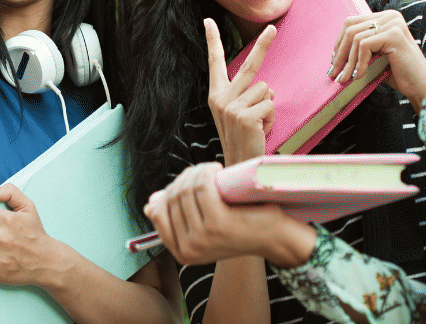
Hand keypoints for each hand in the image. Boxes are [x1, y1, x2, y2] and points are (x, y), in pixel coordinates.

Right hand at [142, 163, 315, 267]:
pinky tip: (218, 171)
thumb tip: (150, 205)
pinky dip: (208, 172)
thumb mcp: (204, 227)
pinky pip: (202, 187)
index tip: (186, 182)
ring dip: (198, 172)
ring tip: (212, 171)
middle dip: (186, 178)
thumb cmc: (240, 225)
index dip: (169, 191)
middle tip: (203, 172)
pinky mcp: (217, 224)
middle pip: (172, 198)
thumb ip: (177, 218)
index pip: (158, 213)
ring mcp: (202, 238)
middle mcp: (188, 249)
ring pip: (187, 190)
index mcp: (182, 253)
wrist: (276, 236)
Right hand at [204, 19, 275, 164]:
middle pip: (248, 65)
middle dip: (263, 44)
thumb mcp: (239, 114)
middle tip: (274, 28)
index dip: (212, 41)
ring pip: (266, 89)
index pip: (214, 63)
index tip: (208, 21)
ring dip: (269, 107)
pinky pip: (270, 103)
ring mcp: (231, 106)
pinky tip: (261, 130)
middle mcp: (221, 98)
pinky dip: (271, 117)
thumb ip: (248, 95)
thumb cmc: (243, 140)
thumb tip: (268, 87)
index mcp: (216, 95)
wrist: (238, 167)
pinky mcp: (245, 115)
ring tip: (259, 124)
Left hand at [330, 10, 425, 112]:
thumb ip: (360, 47)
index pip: (352, 22)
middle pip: (350, 28)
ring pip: (355, 38)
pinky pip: (364, 46)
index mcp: (385, 17)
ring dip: (347, 62)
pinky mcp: (394, 35)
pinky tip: (360, 76)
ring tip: (344, 79)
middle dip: (339, 53)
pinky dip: (359, 63)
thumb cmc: (398, 74)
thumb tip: (334, 53)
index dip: (339, 42)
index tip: (334, 62)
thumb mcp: (375, 56)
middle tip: (333, 73)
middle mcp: (390, 16)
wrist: (421, 87)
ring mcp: (393, 23)